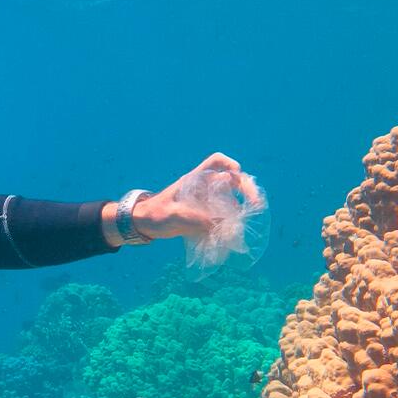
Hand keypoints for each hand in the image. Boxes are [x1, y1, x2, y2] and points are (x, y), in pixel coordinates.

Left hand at [127, 153, 263, 242]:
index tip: (238, 174)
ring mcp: (203, 202)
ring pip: (228, 201)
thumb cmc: (153, 215)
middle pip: (230, 181)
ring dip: (239, 210)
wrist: (141, 225)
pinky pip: (220, 217)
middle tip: (257, 204)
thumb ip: (196, 219)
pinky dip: (228, 224)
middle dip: (246, 189)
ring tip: (246, 223)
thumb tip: (220, 226)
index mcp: (194, 180)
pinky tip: (232, 234)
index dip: (229, 164)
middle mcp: (202, 188)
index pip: (215, 162)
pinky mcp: (202, 216)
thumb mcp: (173, 216)